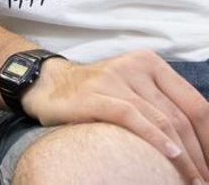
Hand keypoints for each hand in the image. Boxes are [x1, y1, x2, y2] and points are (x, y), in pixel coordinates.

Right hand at [21, 51, 208, 184]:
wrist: (45, 85)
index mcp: (150, 64)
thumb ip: (161, 105)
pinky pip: (132, 117)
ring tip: (192, 179)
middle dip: (200, 153)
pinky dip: (154, 137)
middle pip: (180, 117)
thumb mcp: (132, 90)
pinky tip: (170, 156)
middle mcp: (134, 67)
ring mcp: (113, 79)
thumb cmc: (95, 93)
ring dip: (183, 157)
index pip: (195, 104)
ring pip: (162, 120)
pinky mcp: (93, 95)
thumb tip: (198, 140)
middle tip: (206, 178)